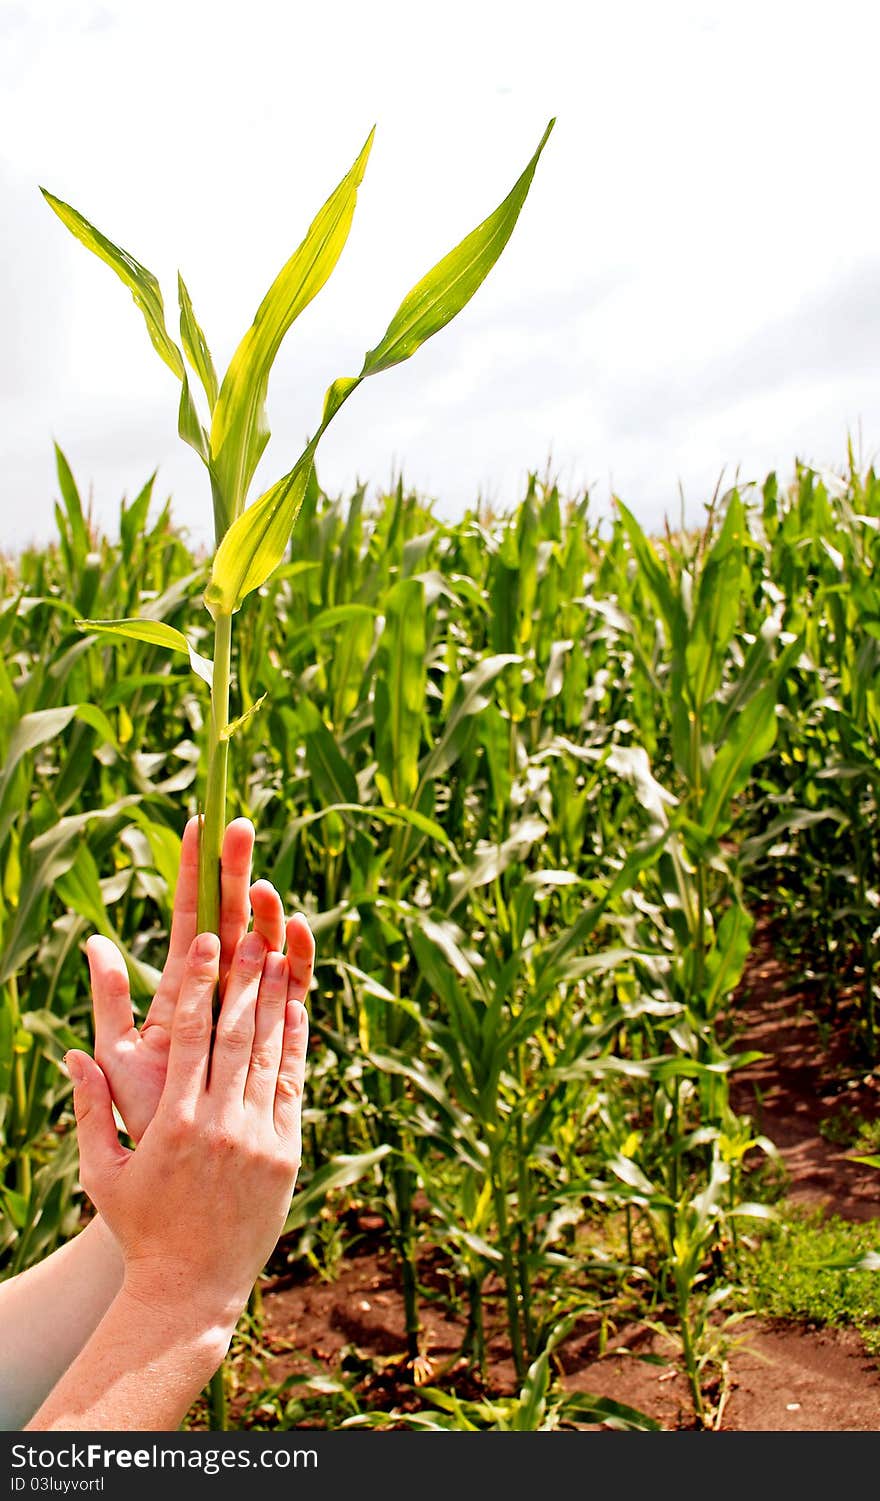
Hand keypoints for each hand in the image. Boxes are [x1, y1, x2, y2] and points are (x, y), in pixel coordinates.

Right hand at [66, 928, 311, 1333]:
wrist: (190, 1288)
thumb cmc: (139, 1227)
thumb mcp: (101, 1171)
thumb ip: (89, 1110)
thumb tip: (73, 1055)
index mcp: (173, 1123)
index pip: (190, 1037)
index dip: (200, 984)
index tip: (205, 942)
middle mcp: (220, 1125)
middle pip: (237, 1035)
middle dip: (243, 980)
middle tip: (250, 934)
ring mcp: (258, 1139)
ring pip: (269, 1056)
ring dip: (275, 1002)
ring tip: (278, 956)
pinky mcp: (285, 1154)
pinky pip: (292, 1088)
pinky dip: (295, 1047)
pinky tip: (296, 1011)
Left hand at [86, 816, 311, 1142]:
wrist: (177, 1169)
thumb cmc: (144, 1115)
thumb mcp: (118, 1056)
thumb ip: (110, 999)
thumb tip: (93, 941)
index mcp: (181, 986)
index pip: (191, 916)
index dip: (195, 872)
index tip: (201, 821)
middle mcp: (220, 989)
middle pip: (231, 918)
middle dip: (234, 871)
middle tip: (238, 825)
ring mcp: (252, 1008)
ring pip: (265, 945)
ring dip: (266, 913)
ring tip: (263, 888)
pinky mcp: (280, 1034)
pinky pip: (296, 989)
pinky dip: (299, 959)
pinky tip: (297, 935)